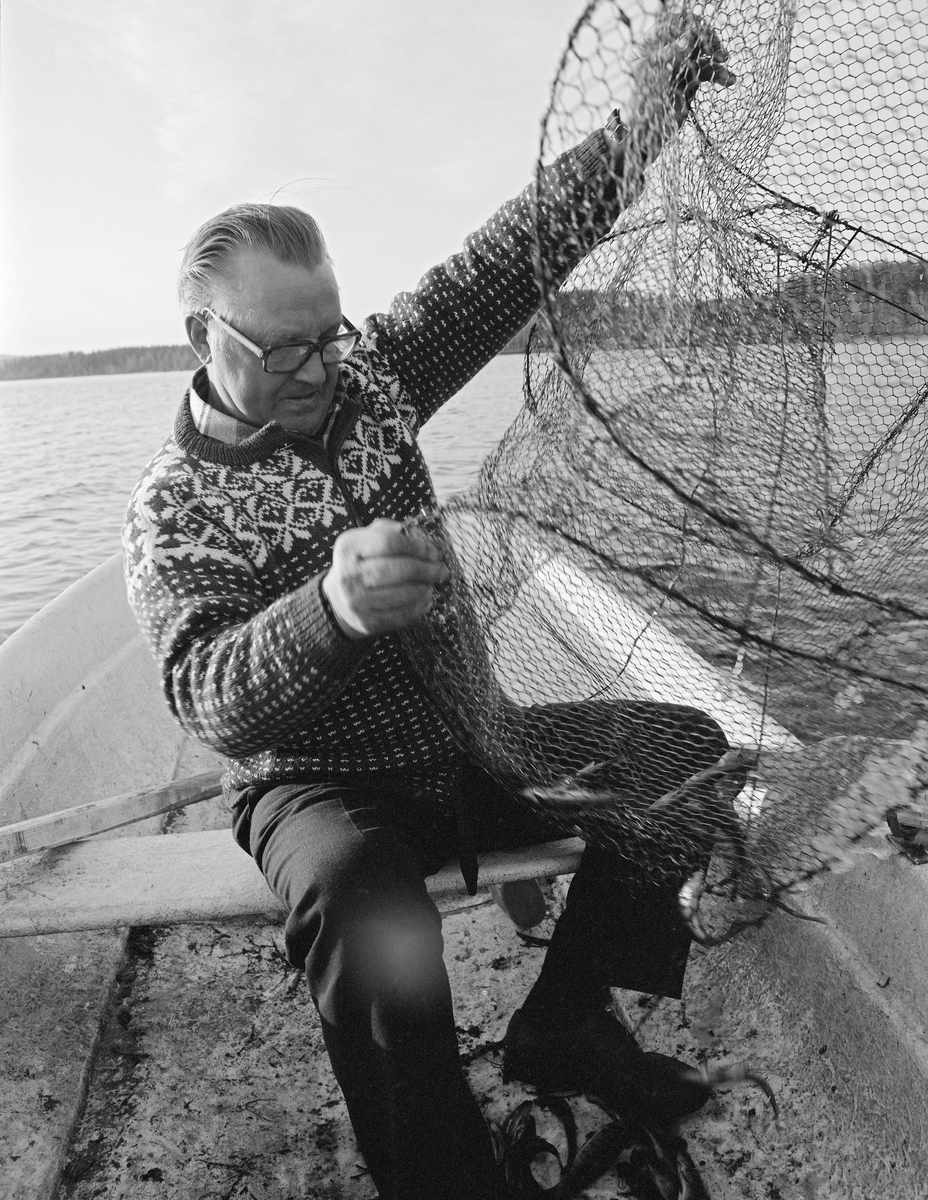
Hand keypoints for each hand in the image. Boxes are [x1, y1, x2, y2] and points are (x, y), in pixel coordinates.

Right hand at [322, 518, 449, 638]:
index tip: (434, 552)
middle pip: (396, 569)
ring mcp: (356, 601)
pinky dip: (418, 607)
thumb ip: (389, 531)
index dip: (417, 547)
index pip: (388, 542)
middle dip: (425, 569)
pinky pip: (400, 615)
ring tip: (433, 584)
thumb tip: (417, 533)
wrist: (339, 599)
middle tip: (441, 570)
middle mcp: (348, 575)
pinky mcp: (366, 622)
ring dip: (423, 588)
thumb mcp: (367, 540)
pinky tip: (426, 599)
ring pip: (400, 594)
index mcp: (348, 547)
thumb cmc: (362, 563)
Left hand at [621, 8, 735, 137]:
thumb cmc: (644, 108)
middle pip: (692, 34)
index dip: (689, 26)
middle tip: (717, 50)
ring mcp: (678, 66)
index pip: (672, 24)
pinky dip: (719, 74)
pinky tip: (729, 80)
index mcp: (648, 47)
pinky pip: (708, 71)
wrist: (647, 138)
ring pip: (702, 53)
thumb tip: (688, 38)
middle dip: (707, 41)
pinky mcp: (689, 80)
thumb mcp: (655, 78)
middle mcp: (663, 53)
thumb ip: (670, 56)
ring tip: (724, 62)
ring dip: (716, 57)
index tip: (700, 37)